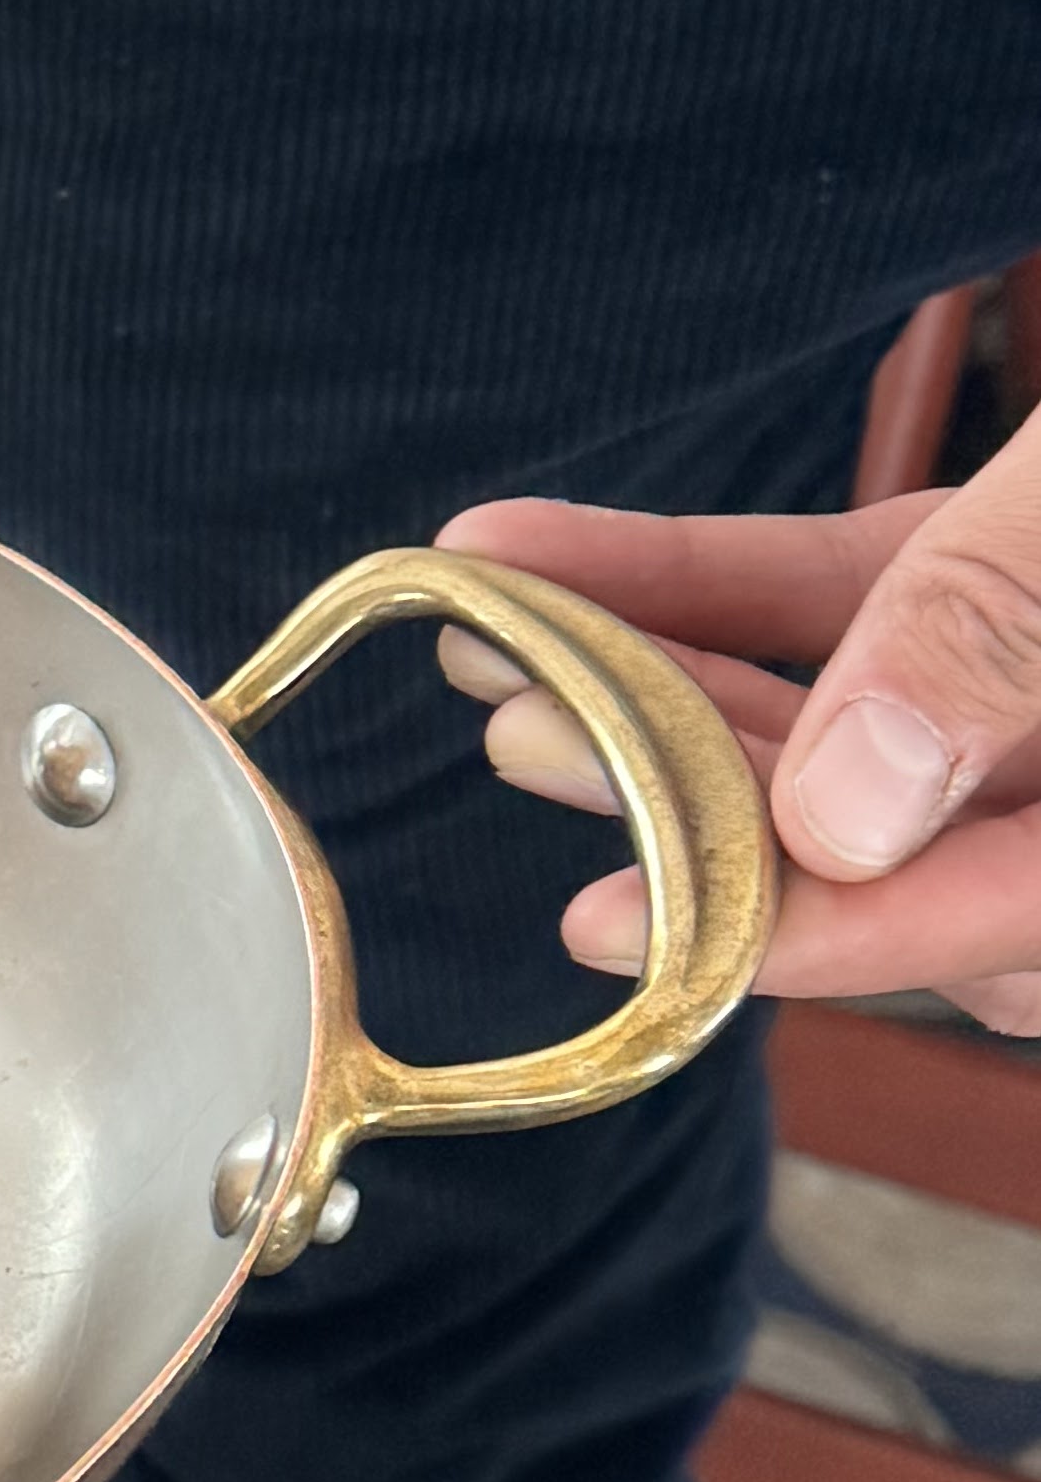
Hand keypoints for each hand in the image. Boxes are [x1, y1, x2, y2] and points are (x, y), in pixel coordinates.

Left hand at [437, 426, 1040, 1035]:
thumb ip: (1003, 636)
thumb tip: (839, 811)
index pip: (974, 918)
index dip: (791, 933)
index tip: (607, 927)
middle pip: (880, 834)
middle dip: (684, 792)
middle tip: (524, 737)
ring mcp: (1034, 698)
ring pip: (829, 718)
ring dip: (656, 679)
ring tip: (495, 641)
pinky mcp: (996, 589)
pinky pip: (824, 604)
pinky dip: (692, 580)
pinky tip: (533, 548)